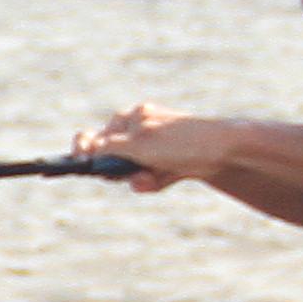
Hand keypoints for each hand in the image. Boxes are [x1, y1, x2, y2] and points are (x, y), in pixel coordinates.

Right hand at [68, 102, 227, 190]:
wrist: (222, 150)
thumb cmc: (179, 140)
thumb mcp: (139, 143)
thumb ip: (110, 146)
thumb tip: (87, 149)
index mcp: (128, 119)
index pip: (95, 136)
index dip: (83, 150)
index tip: (79, 163)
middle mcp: (137, 132)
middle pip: (111, 159)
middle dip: (119, 171)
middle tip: (132, 171)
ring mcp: (151, 149)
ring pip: (130, 173)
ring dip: (139, 178)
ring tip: (155, 175)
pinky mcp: (164, 163)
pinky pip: (148, 179)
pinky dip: (154, 182)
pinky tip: (167, 176)